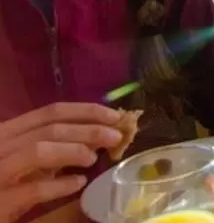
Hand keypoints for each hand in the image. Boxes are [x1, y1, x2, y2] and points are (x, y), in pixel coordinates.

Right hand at [0, 103, 125, 221]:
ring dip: (72, 151)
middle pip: (49, 129)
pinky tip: (77, 183)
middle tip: (116, 137)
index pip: (50, 112)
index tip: (114, 116)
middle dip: (88, 130)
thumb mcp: (23, 160)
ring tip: (93, 159)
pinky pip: (32, 188)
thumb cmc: (2, 181)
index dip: (85, 111)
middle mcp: (0, 145)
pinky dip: (59, 185)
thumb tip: (95, 139)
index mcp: (6, 132)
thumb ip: (51, 147)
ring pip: (38, 150)